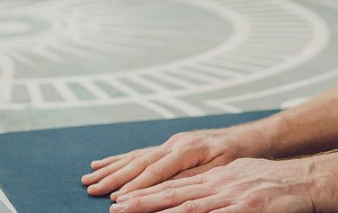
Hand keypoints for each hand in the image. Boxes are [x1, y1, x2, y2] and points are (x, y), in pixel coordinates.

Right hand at [83, 128, 256, 198]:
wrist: (249, 139)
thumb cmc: (238, 156)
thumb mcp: (221, 169)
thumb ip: (192, 177)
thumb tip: (167, 189)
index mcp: (187, 150)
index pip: (155, 171)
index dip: (135, 186)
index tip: (116, 199)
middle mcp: (175, 143)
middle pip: (138, 163)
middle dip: (113, 177)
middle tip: (91, 188)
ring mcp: (171, 143)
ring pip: (135, 157)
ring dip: (111, 168)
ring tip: (89, 177)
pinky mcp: (170, 146)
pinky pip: (141, 153)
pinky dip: (121, 159)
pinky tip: (105, 162)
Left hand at [111, 158, 315, 212]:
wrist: (307, 180)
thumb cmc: (275, 183)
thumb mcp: (240, 178)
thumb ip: (216, 188)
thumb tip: (194, 199)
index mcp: (216, 175)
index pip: (175, 183)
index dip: (146, 191)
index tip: (121, 198)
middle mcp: (219, 181)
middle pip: (174, 191)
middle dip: (142, 200)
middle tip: (115, 207)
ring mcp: (232, 195)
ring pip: (189, 205)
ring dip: (158, 211)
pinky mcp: (248, 209)